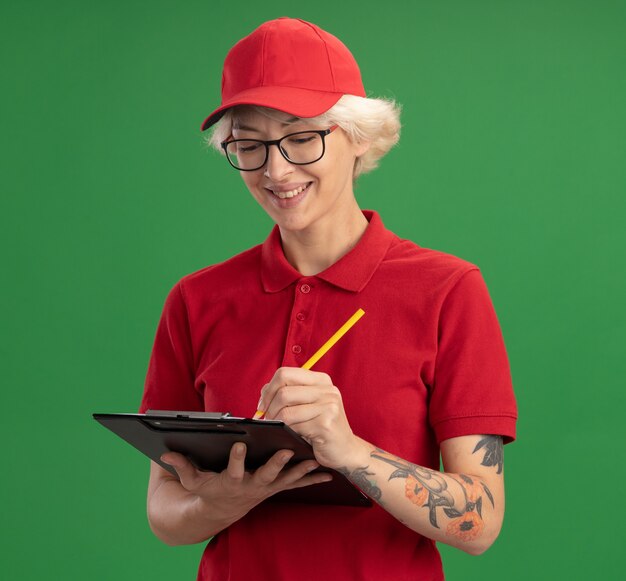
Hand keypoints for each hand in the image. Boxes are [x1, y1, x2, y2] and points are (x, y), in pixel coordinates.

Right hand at [161, 442, 331, 523]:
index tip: (239, 444)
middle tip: (287, 450)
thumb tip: (164, 454)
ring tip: (316, 460)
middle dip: (276, 464)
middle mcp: (251, 486)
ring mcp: (266, 487)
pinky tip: (328, 474)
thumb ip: (181, 466)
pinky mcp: (277, 487)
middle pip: (265, 475)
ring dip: (301, 470)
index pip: (232, 470)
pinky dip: (312, 479)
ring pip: (286, 479)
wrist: (223, 508)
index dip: (235, 459)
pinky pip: (297, 484)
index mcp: (231, 481)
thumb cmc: (209, 489)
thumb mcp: (193, 479)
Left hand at [259, 367, 367, 468]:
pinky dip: (286, 432)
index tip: (263, 404)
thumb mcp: (308, 404)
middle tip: (267, 419)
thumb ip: (289, 393)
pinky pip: (294, 426)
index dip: (269, 389)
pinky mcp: (325, 424)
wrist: (346, 450)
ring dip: (276, 422)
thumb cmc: (321, 427)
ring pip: (286, 411)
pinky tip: (289, 435)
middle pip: (283, 391)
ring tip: (276, 428)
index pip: (285, 373)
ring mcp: (328, 406)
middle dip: (269, 408)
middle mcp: (327, 390)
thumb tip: (264, 392)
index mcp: (321, 380)